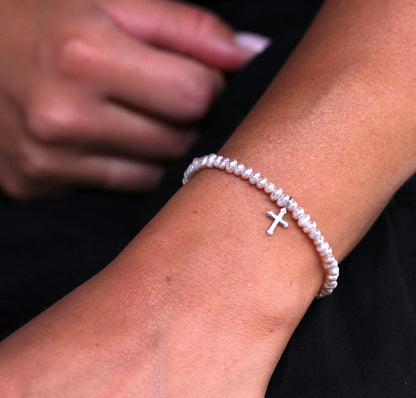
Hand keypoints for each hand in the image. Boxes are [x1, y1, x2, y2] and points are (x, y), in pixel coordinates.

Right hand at [0, 0, 266, 198]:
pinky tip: (112, 138)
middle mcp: (62, 117)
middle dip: (187, 118)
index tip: (197, 74)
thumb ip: (187, 25)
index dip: (210, 84)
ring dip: (163, 146)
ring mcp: (46, 160)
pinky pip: (121, 188)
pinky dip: (132, 167)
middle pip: (179, 139)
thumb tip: (252, 53)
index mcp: (82, 55)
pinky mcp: (36, 185)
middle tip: (165, 93)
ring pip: (156, 174)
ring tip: (138, 113)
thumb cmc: (37, 12)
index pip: (195, 92)